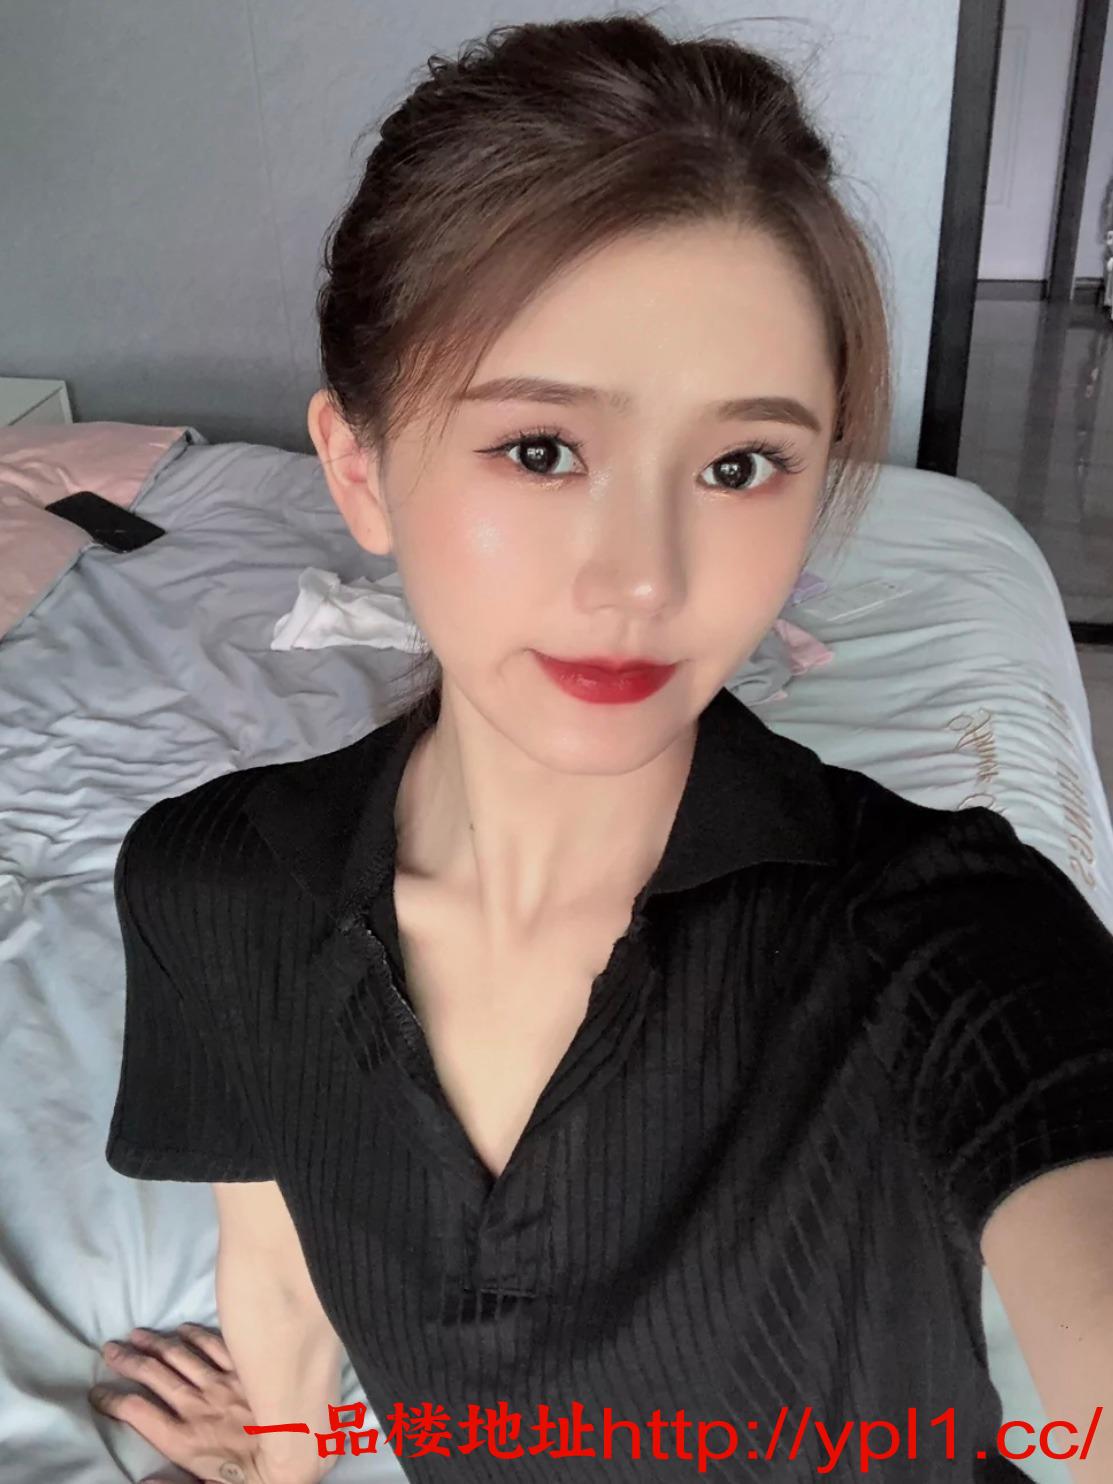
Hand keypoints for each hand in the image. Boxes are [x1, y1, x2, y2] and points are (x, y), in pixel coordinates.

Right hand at [88, 1323, 325, 1483]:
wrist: (302, 1453)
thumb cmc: (255, 1478)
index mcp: (185, 1440)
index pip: (139, 1413)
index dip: (114, 1401)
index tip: (97, 1392)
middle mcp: (198, 1406)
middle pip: (154, 1376)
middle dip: (129, 1361)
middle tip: (109, 1348)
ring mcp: (222, 1384)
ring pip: (181, 1356)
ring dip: (156, 1343)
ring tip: (136, 1334)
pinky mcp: (246, 1371)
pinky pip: (216, 1346)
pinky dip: (197, 1336)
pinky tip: (183, 1328)